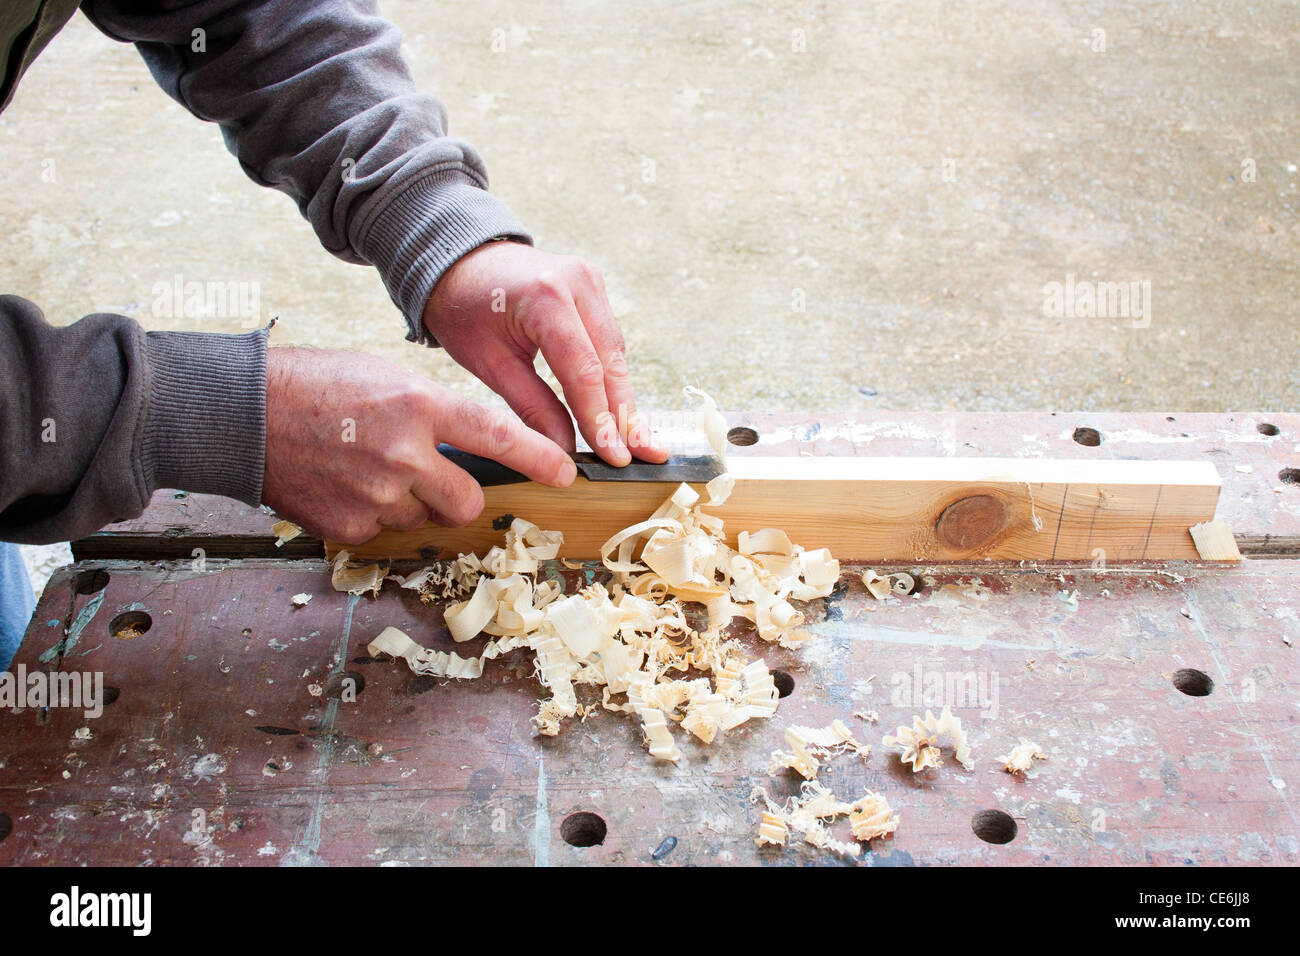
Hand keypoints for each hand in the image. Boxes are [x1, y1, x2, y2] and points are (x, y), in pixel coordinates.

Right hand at [261, 347, 575, 542]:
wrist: (241, 413)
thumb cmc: (315, 385)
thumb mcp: (385, 379)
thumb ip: (432, 414)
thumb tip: (469, 449)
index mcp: (418, 404)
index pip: (497, 435)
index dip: (538, 457)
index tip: (564, 472)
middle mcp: (405, 453)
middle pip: (468, 500)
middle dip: (459, 494)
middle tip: (429, 474)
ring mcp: (376, 495)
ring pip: (425, 518)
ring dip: (411, 503)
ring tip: (369, 470)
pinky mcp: (349, 526)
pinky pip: (384, 532)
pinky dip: (371, 516)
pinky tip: (343, 485)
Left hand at [422, 242, 668, 466]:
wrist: (459, 261)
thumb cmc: (463, 310)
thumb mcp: (488, 363)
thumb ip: (531, 406)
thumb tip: (563, 451)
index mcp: (546, 298)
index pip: (585, 371)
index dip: (601, 418)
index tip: (614, 457)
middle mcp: (578, 284)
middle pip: (611, 362)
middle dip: (625, 415)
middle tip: (645, 456)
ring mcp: (590, 282)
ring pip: (616, 352)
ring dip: (625, 399)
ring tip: (642, 442)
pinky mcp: (593, 288)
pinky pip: (608, 341)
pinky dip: (613, 377)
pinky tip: (621, 411)